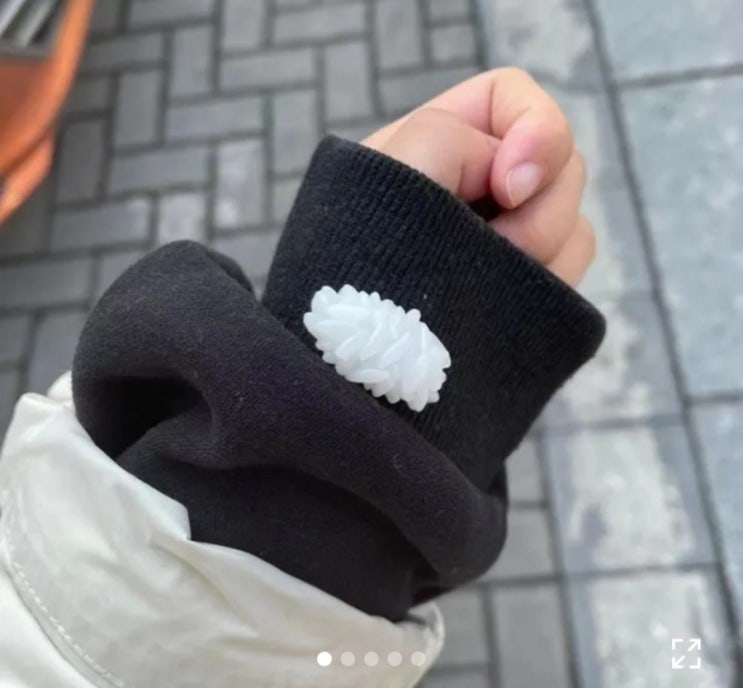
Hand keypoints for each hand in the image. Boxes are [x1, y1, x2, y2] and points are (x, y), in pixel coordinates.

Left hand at [363, 68, 593, 287]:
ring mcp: (504, 243)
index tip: (509, 186)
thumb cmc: (350, 272)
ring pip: (573, 223)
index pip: (511, 98)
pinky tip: (505, 306)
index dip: (535, 131)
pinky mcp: (520, 291)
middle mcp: (478, 189)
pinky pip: (569, 271)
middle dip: (538, 210)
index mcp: (439, 148)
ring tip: (485, 289)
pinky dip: (550, 283)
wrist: (352, 366)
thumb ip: (443, 139)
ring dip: (543, 253)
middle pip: (561, 163)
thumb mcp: (377, 182)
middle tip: (493, 251)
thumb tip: (511, 174)